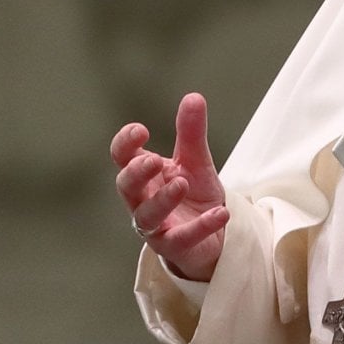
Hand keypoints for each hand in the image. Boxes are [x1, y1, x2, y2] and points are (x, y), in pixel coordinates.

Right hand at [111, 92, 228, 280]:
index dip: (125, 144)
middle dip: (136, 173)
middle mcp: (142, 199)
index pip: (122, 157)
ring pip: (146, 216)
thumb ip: (192, 133)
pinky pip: (182, 239)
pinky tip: (221, 214)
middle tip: (153, 161)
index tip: (141, 130)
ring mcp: (155, 225)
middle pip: (126, 187)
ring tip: (182, 183)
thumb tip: (194, 97)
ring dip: (163, 199)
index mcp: (144, 175)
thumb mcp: (196, 161)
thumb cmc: (194, 194)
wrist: (212, 233)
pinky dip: (201, 227)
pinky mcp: (174, 246)